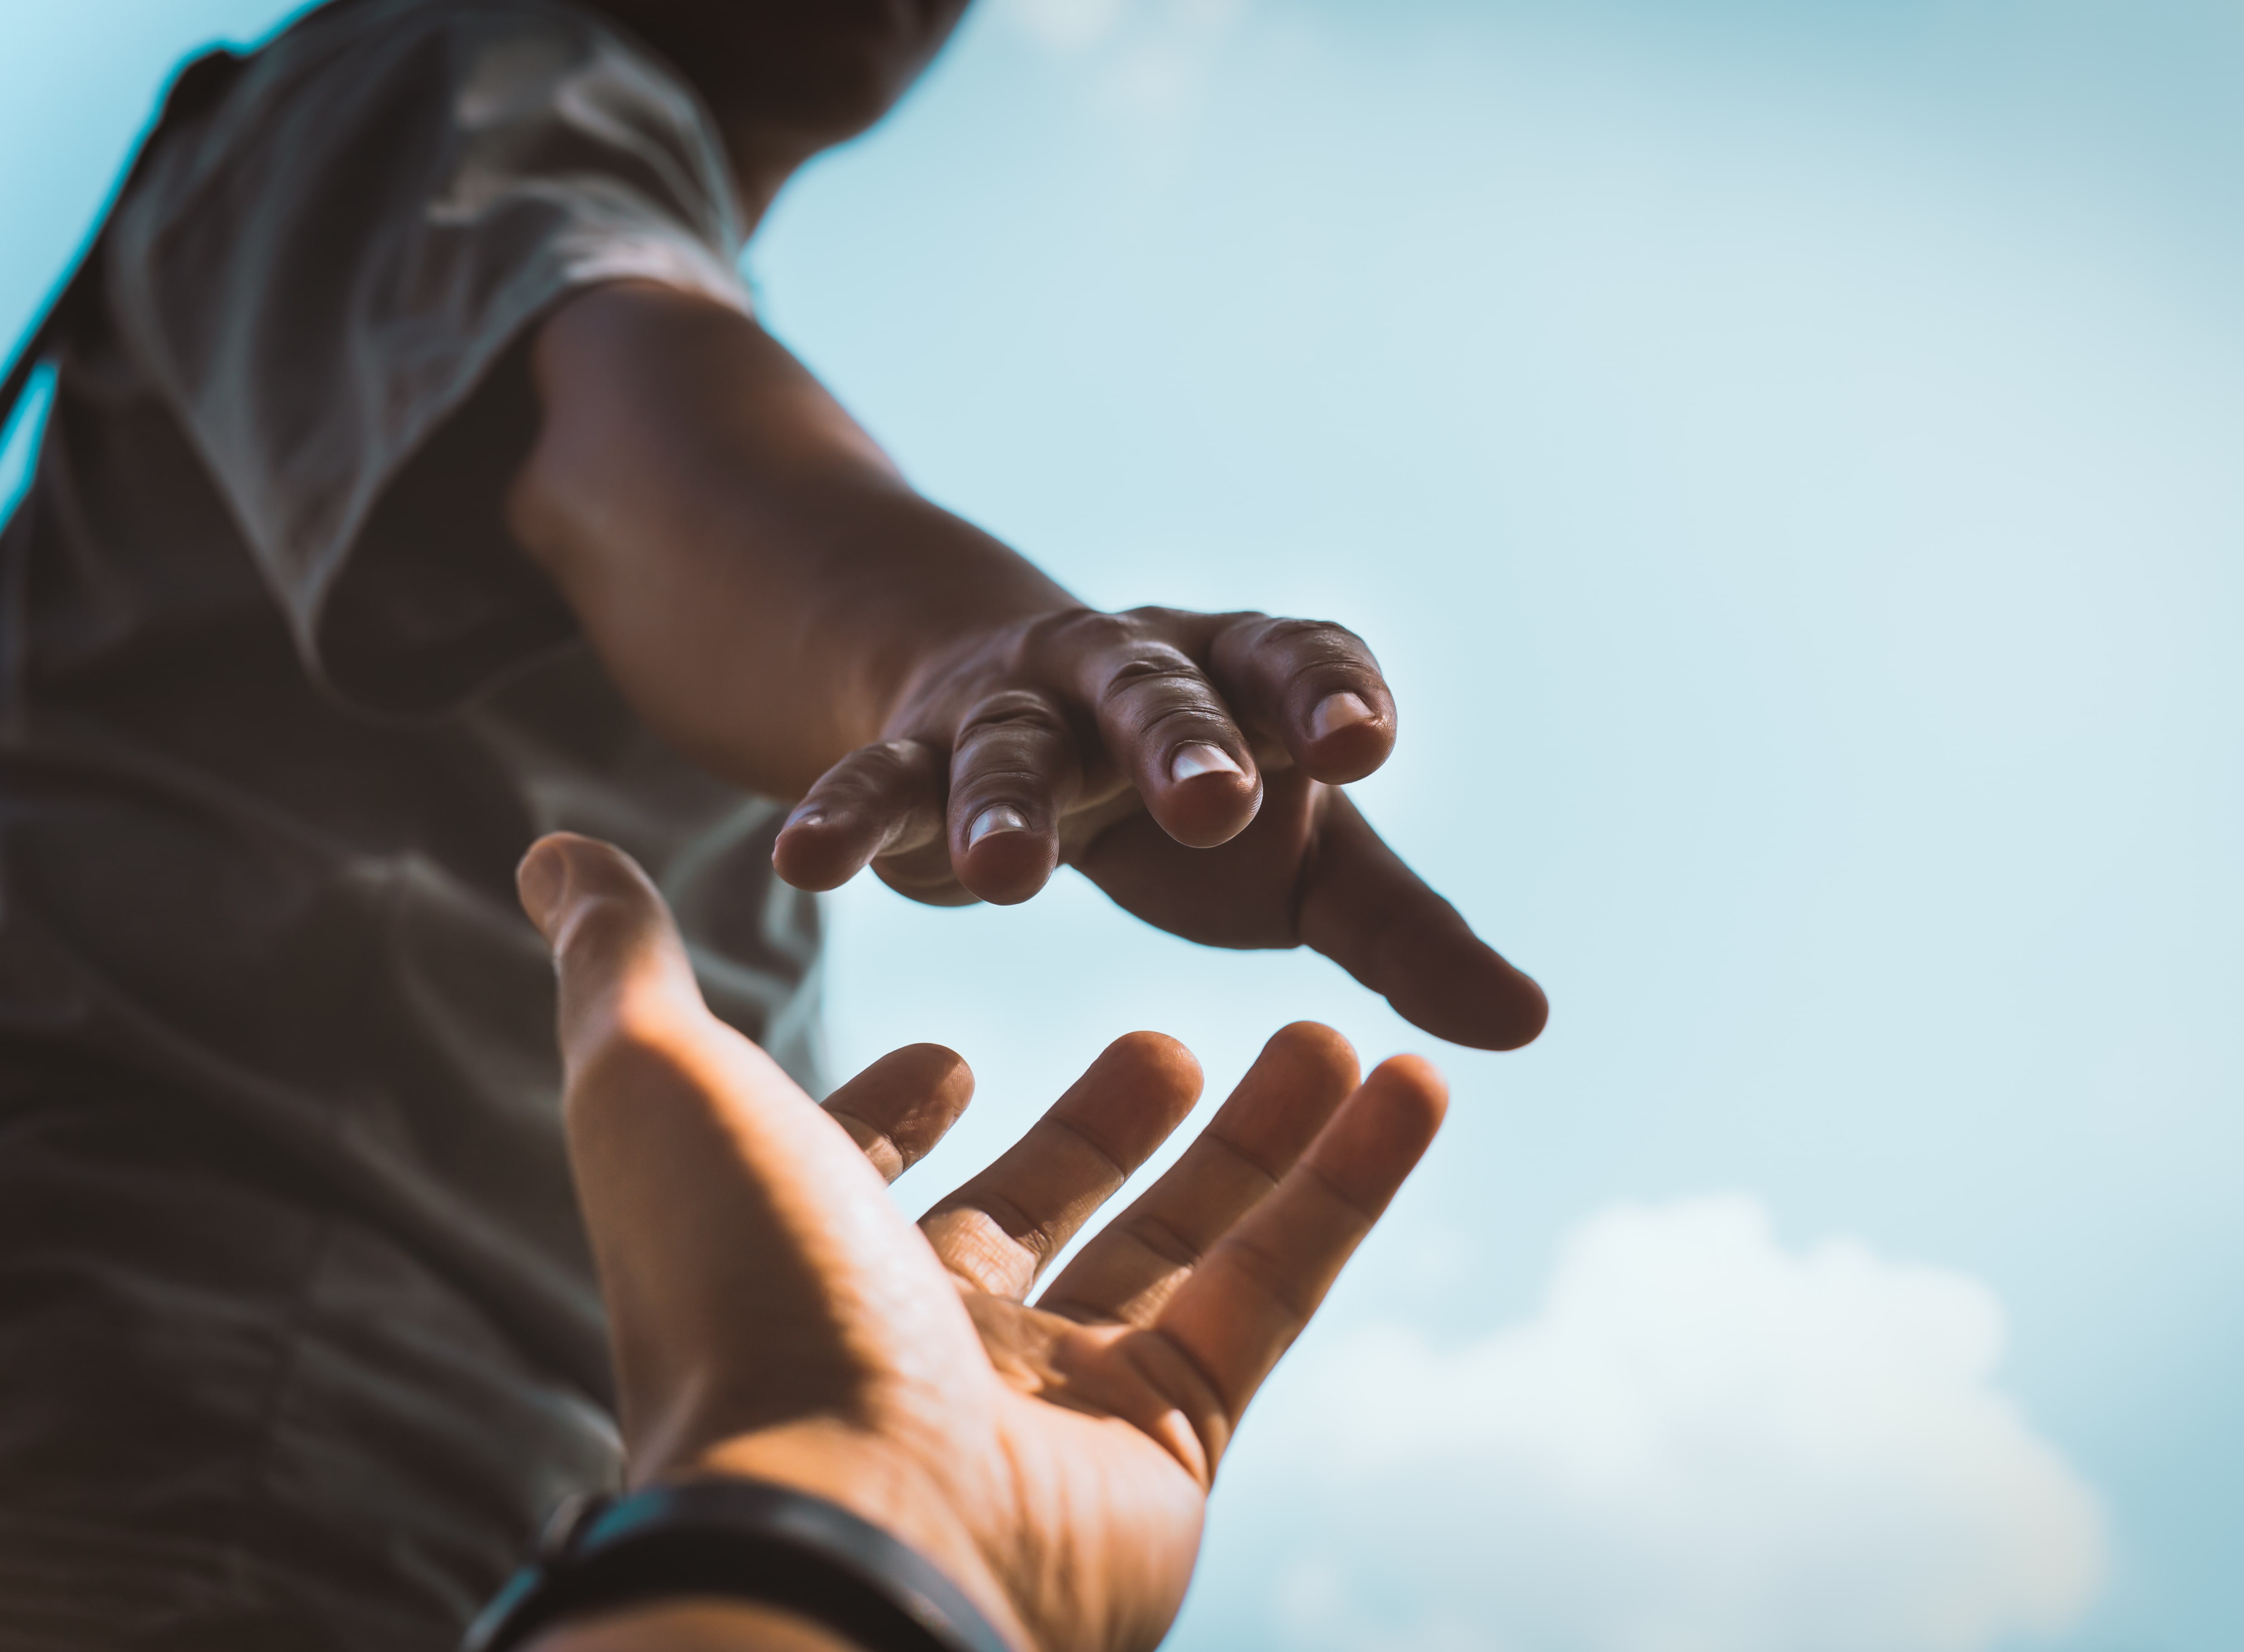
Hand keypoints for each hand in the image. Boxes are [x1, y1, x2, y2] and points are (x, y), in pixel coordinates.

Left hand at [516, 832, 1447, 1651]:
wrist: (845, 1520)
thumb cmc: (741, 1295)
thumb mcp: (659, 1085)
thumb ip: (622, 966)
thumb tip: (553, 851)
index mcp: (808, 1258)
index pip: (866, 1177)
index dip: (902, 1115)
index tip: (954, 1054)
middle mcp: (926, 1336)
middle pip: (1043, 1204)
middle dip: (1108, 1124)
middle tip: (1171, 1041)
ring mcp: (1054, 1398)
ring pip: (1183, 1243)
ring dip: (1264, 1138)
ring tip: (1334, 1033)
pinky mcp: (1169, 1441)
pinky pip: (1273, 1293)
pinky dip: (1349, 1188)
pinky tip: (1410, 1084)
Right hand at [770, 606, 1547, 1050]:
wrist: (1027, 713)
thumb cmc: (1204, 800)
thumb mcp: (1310, 861)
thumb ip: (1406, 934)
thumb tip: (1529, 1026)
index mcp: (1247, 681)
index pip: (1298, 664)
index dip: (1329, 696)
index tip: (1365, 742)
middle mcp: (1131, 676)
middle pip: (1159, 695)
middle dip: (1183, 743)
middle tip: (1215, 801)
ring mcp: (1015, 710)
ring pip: (1008, 746)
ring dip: (1003, 803)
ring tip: (1004, 879)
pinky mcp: (915, 753)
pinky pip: (874, 782)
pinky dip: (842, 817)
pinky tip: (802, 860)